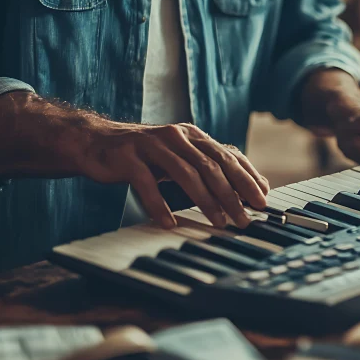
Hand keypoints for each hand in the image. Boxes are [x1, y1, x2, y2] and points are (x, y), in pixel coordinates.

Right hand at [0, 92, 268, 228]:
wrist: (97, 143)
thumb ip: (214, 166)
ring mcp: (151, 145)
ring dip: (205, 201)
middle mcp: (176, 136)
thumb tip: (257, 184)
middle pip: (211, 166)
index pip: (228, 155)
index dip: (247, 177)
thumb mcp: (183, 157)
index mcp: (193, 135)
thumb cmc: (147, 156)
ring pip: (185, 174)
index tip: (262, 201)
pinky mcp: (128, 158)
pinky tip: (170, 222)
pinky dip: (160, 205)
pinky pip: (147, 184)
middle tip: (244, 219)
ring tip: (218, 223)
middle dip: (232, 194)